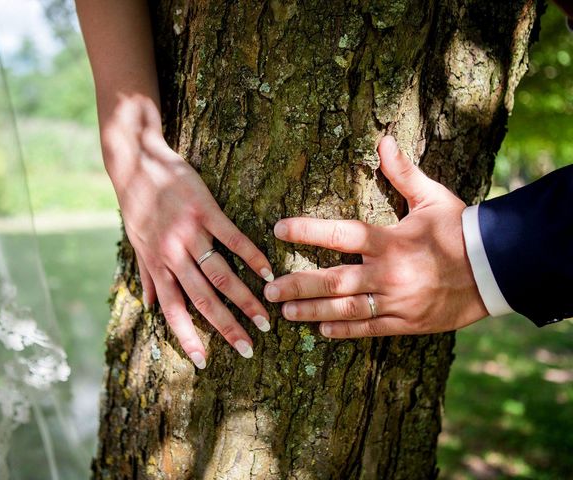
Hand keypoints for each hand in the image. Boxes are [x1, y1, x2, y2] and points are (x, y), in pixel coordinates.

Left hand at [102, 95, 272, 366]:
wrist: (136, 163)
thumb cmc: (137, 205)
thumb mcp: (135, 243)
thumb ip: (146, 276)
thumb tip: (148, 307)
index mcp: (156, 266)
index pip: (173, 311)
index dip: (188, 338)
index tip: (205, 363)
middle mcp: (172, 256)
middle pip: (202, 299)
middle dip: (227, 327)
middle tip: (249, 348)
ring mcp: (190, 233)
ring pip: (220, 274)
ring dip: (244, 299)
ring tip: (265, 316)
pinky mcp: (205, 210)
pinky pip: (232, 238)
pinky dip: (252, 256)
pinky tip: (268, 272)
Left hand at [264, 135, 487, 337]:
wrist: (496, 270)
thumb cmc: (459, 230)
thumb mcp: (433, 198)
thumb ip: (404, 173)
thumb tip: (383, 140)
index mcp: (392, 241)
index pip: (342, 234)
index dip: (308, 230)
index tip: (278, 228)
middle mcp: (390, 274)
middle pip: (334, 281)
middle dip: (298, 284)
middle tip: (268, 288)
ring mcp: (397, 302)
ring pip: (346, 309)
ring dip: (312, 311)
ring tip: (284, 312)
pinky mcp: (406, 323)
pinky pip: (370, 329)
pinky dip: (344, 330)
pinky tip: (322, 330)